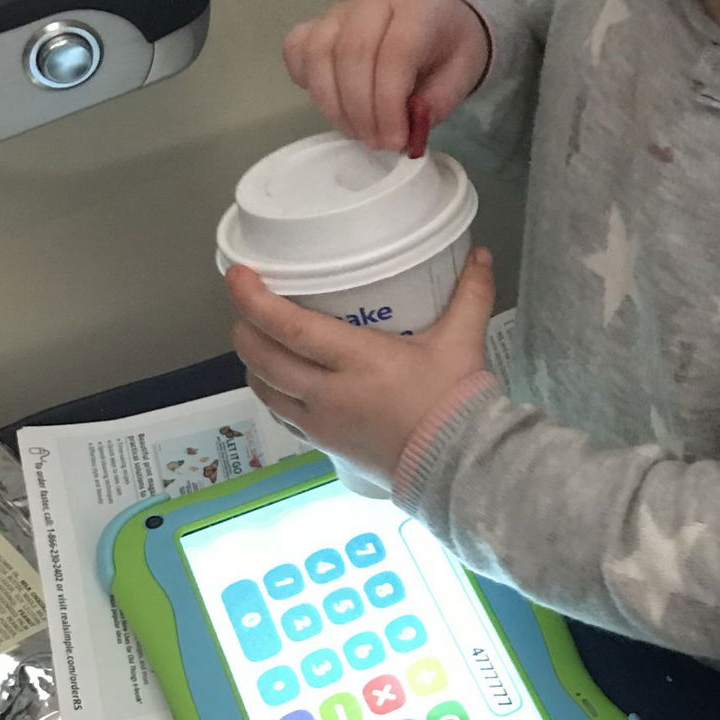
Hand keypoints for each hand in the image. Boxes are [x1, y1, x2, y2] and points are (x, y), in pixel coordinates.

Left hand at [230, 252, 496, 484]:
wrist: (458, 466)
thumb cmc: (455, 401)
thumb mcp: (462, 341)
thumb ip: (470, 294)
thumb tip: (481, 253)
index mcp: (358, 361)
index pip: (289, 328)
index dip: (255, 300)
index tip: (238, 276)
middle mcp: (329, 392)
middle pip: (264, 357)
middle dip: (244, 326)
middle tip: (244, 300)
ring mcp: (321, 422)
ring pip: (264, 387)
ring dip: (252, 359)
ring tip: (256, 335)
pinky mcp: (323, 443)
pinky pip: (281, 413)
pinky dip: (270, 390)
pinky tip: (278, 378)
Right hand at [285, 0, 490, 152]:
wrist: (440, 20)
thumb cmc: (450, 49)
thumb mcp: (461, 77)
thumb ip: (435, 104)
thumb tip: (405, 133)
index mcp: (417, 10)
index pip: (394, 55)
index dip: (389, 105)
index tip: (394, 141)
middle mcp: (374, 1)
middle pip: (351, 54)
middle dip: (360, 110)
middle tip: (375, 141)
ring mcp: (341, 10)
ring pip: (318, 52)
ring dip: (332, 103)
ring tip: (356, 130)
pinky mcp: (319, 23)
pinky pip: (297, 47)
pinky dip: (305, 79)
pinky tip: (329, 102)